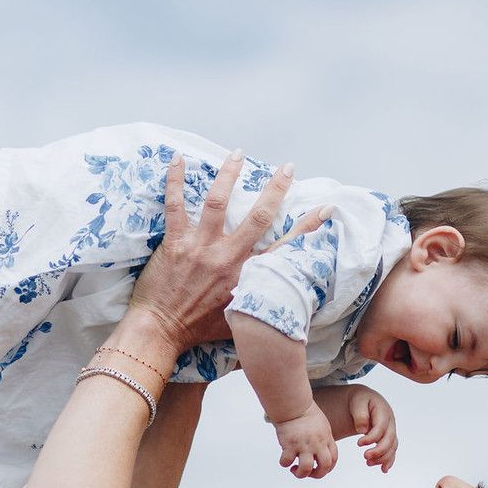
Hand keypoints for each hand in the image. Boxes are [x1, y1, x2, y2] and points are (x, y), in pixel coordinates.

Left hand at [125, 151, 295, 356]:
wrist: (162, 332)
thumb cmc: (199, 330)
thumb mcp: (241, 320)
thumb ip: (260, 303)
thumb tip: (281, 299)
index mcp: (248, 276)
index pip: (286, 247)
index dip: (309, 226)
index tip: (326, 208)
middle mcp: (228, 258)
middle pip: (259, 216)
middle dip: (276, 189)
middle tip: (287, 168)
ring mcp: (201, 248)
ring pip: (219, 202)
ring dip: (229, 174)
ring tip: (238, 154)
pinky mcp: (175, 244)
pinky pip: (175, 206)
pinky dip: (176, 181)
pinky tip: (179, 159)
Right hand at [274, 405, 337, 478]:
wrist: (294, 405)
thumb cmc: (307, 415)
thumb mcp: (323, 427)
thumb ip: (324, 441)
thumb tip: (319, 455)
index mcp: (326, 439)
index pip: (333, 460)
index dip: (327, 468)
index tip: (318, 468)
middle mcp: (317, 444)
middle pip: (324, 467)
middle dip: (317, 475)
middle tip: (308, 472)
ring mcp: (304, 445)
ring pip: (306, 468)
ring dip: (300, 474)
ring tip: (294, 469)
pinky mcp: (289, 445)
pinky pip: (287, 461)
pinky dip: (284, 463)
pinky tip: (284, 459)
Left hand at [349, 385, 397, 471]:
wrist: (363, 401)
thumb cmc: (359, 401)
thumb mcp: (357, 401)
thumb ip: (360, 414)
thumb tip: (362, 429)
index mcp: (383, 411)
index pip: (381, 427)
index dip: (371, 438)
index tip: (358, 443)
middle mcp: (390, 422)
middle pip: (389, 439)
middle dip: (379, 450)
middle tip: (365, 457)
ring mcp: (391, 430)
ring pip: (392, 447)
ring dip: (382, 457)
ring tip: (368, 463)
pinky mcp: (388, 438)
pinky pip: (391, 450)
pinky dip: (388, 460)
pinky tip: (383, 469)